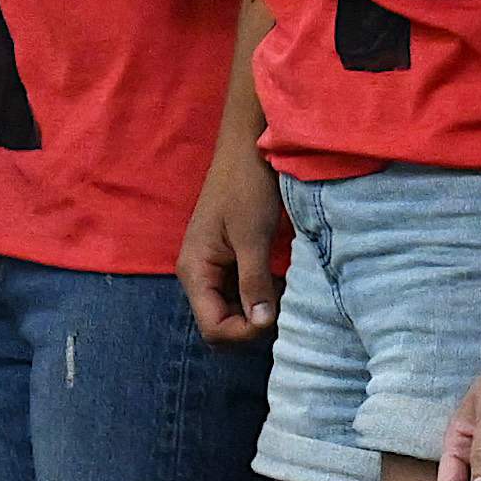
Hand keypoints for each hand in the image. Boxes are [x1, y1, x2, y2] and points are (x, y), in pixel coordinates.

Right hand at [179, 133, 285, 345]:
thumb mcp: (253, 236)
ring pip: (232, 310)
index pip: (213, 328)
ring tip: (285, 293)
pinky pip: (240, 291)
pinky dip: (260, 293)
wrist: (247, 148)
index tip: (276, 315)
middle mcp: (198, 274)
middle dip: (252, 324)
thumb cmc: (247, 186)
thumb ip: (254, 281)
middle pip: (220, 324)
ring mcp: (212, 267)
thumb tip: (262, 323)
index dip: (245, 332)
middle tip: (283, 306)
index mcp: (195, 271)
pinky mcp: (228, 259)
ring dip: (258, 310)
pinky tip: (281, 282)